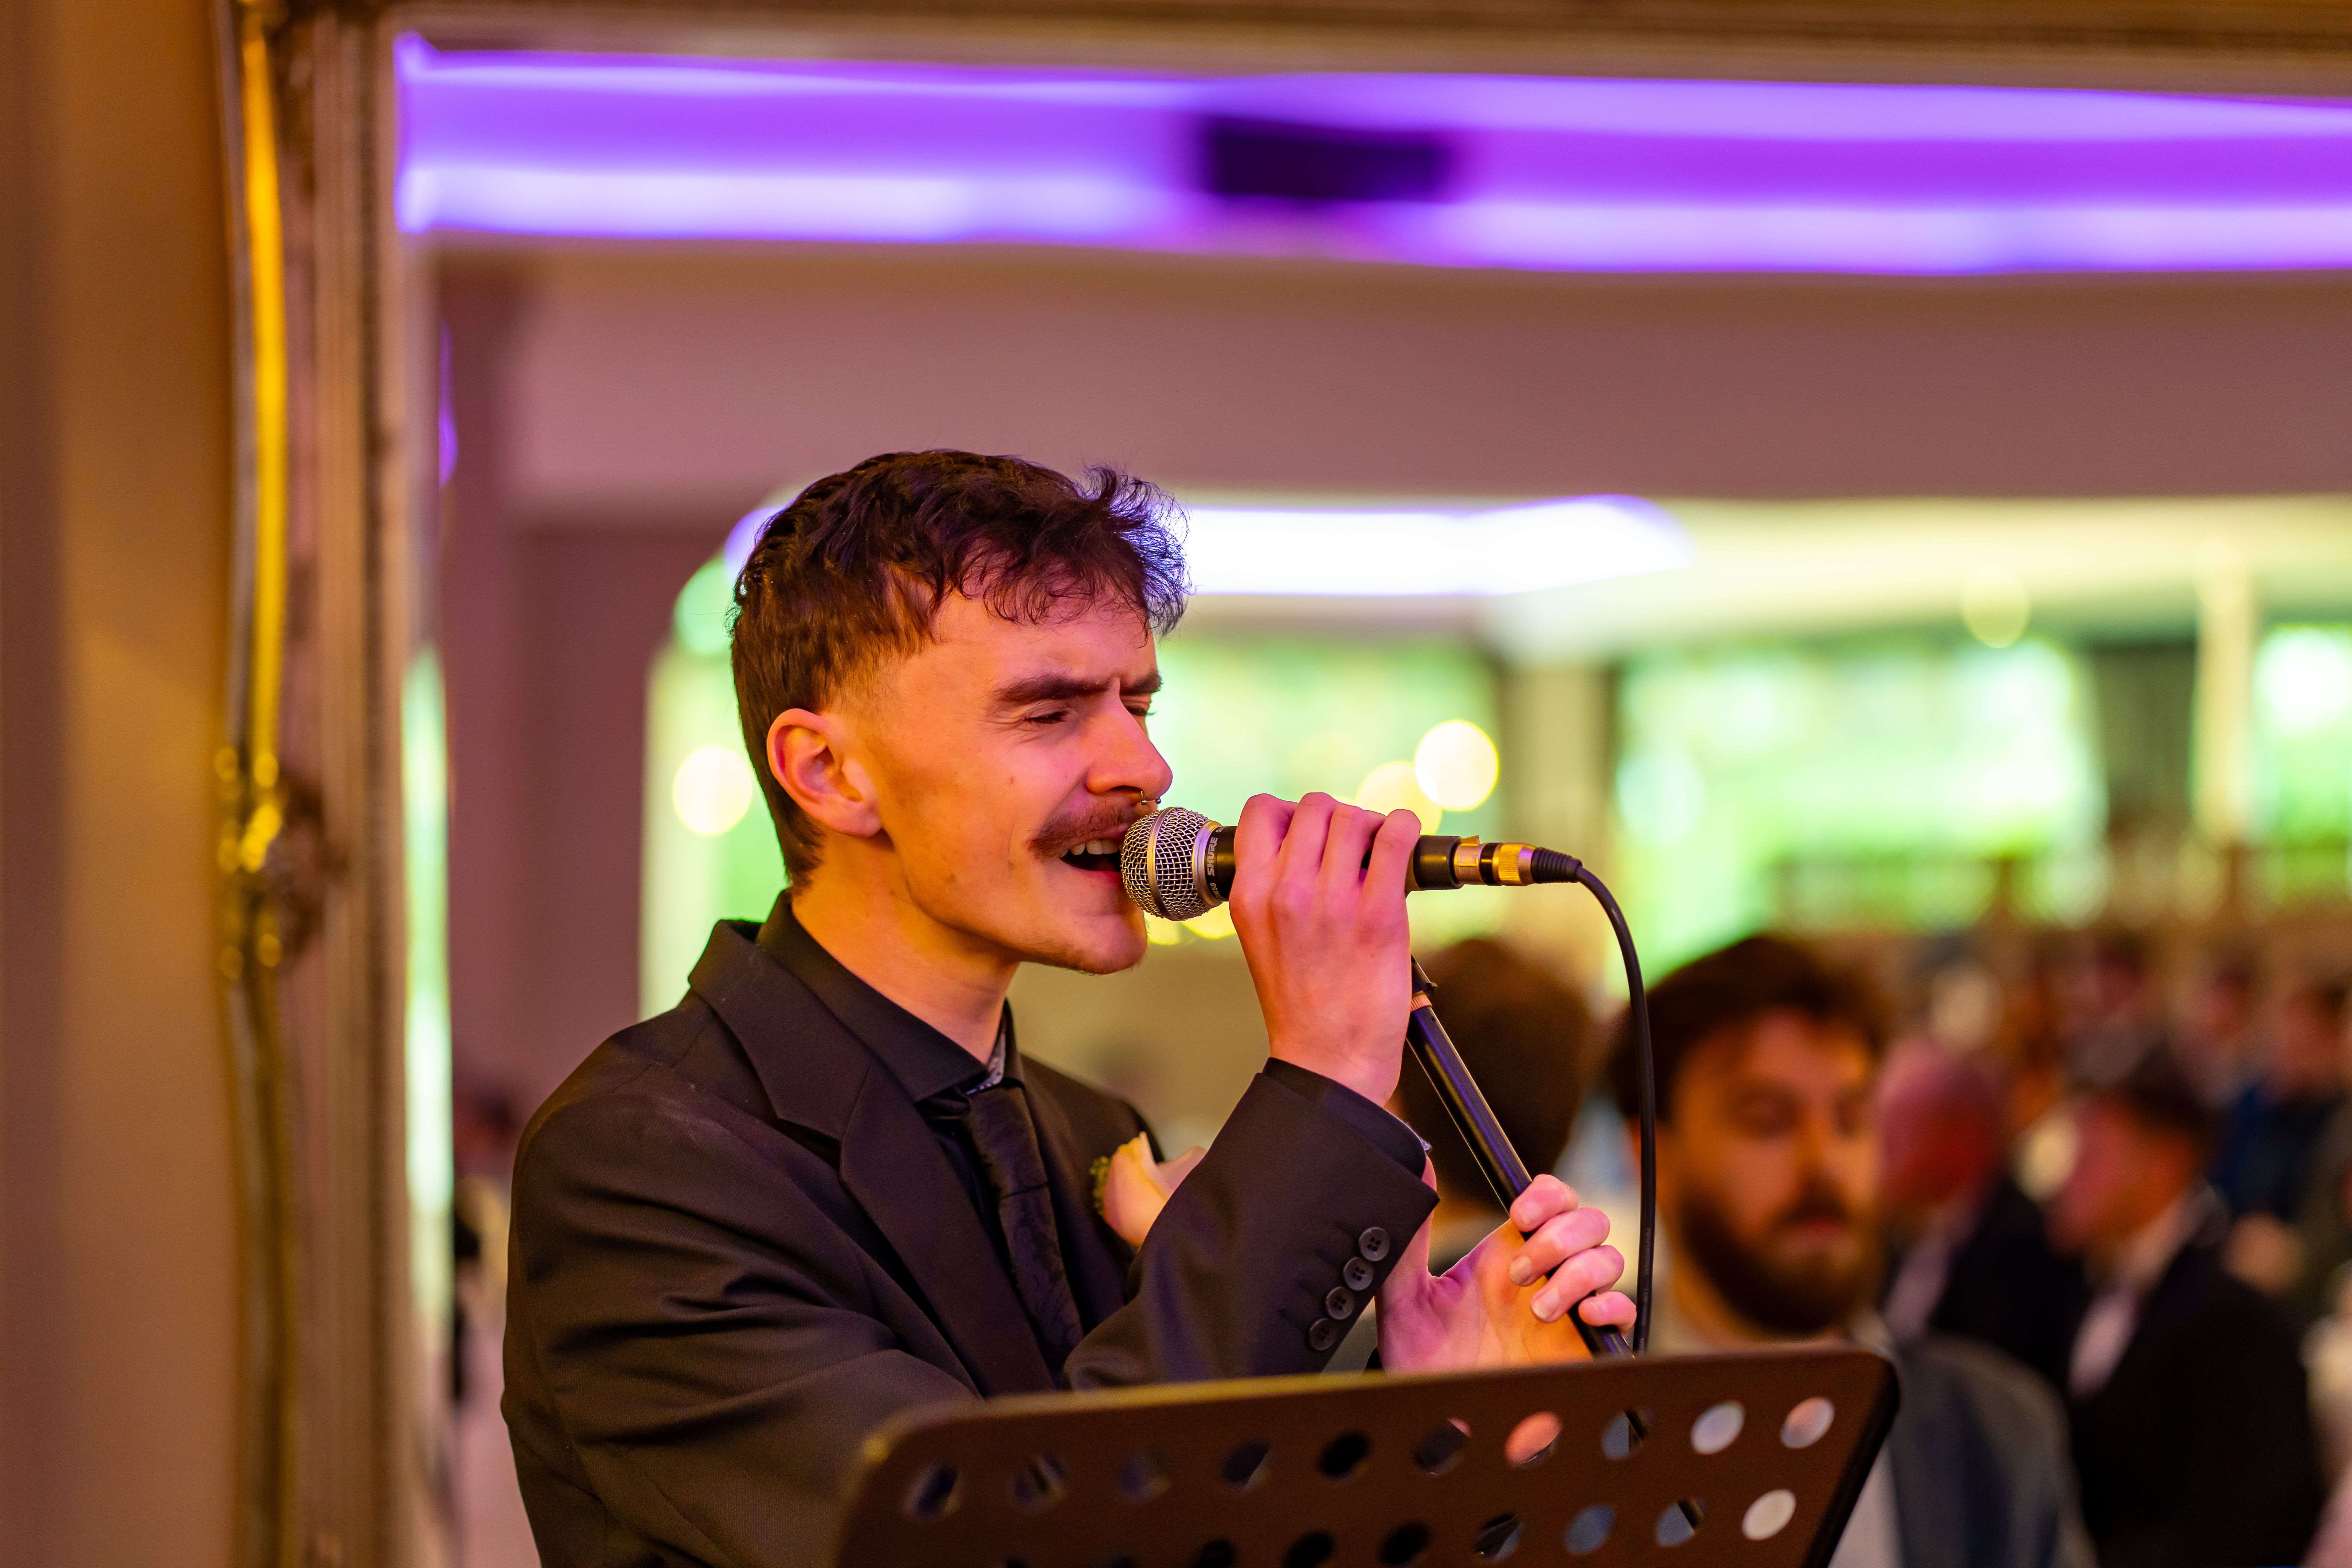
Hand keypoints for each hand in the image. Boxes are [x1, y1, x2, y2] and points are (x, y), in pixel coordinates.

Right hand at [1227, 793, 1418, 1104]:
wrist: (1329, 1061)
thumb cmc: (1302, 1003)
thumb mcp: (1264, 939)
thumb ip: (1277, 887)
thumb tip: (1314, 839)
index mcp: (1250, 897)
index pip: (1259, 811)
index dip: (1288, 811)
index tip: (1308, 831)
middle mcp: (1286, 893)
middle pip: (1313, 806)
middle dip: (1338, 817)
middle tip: (1353, 846)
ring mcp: (1333, 903)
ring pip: (1353, 817)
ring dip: (1372, 825)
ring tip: (1379, 852)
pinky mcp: (1380, 915)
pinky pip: (1397, 838)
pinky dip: (1405, 828)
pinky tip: (1405, 842)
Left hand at [1379, 1173, 1634, 1375]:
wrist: (1442, 1423)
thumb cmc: (1425, 1363)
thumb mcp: (1406, 1297)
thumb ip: (1413, 1237)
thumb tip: (1418, 1167)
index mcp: (1505, 1253)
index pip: (1550, 1199)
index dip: (1546, 1195)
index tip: (1520, 1215)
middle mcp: (1543, 1274)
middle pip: (1587, 1220)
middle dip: (1560, 1236)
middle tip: (1520, 1272)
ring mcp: (1568, 1308)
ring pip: (1607, 1259)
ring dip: (1578, 1273)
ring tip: (1539, 1308)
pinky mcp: (1586, 1346)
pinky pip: (1624, 1310)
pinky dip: (1612, 1304)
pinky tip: (1583, 1314)